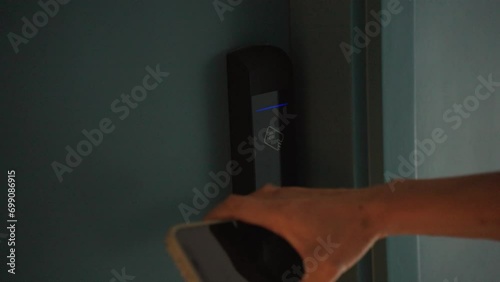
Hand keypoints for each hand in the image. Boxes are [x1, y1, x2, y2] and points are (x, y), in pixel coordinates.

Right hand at [205, 184, 386, 281]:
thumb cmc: (349, 230)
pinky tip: (275, 225)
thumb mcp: (323, 268)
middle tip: (222, 228)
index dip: (215, 213)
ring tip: (243, 226)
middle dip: (227, 213)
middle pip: (243, 200)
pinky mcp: (303, 195)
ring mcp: (293, 194)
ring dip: (246, 208)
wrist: (372, 208)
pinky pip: (273, 197)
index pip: (235, 205)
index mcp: (277, 212)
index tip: (206, 222)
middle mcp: (281, 199)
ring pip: (259, 196)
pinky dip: (263, 207)